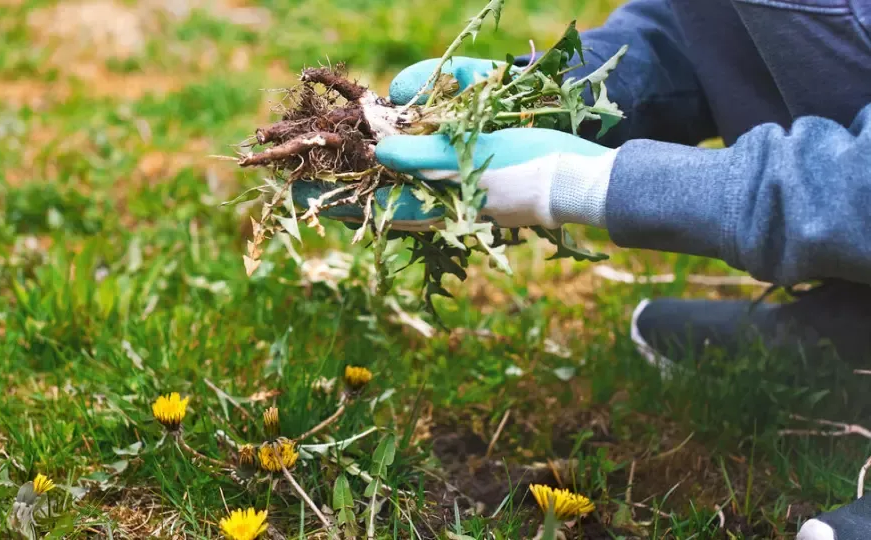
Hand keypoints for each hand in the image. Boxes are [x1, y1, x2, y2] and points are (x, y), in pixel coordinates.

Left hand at [291, 57, 616, 230]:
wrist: (579, 179)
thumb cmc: (528, 170)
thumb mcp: (473, 159)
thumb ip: (424, 155)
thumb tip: (380, 148)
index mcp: (432, 203)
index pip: (368, 203)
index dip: (331, 196)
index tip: (295, 186)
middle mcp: (434, 199)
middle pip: (374, 194)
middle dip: (341, 183)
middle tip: (302, 172)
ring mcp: (449, 189)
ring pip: (394, 182)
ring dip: (365, 172)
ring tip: (333, 161)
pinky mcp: (467, 175)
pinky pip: (421, 172)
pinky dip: (400, 162)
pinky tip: (387, 149)